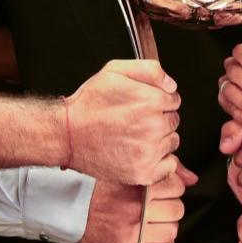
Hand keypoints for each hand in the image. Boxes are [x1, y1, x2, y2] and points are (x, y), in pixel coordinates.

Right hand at [65, 59, 180, 184]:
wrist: (67, 135)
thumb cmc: (89, 105)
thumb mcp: (114, 71)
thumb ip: (149, 70)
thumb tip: (171, 84)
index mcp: (150, 101)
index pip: (174, 100)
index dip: (158, 100)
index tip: (143, 105)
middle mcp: (153, 126)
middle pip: (173, 121)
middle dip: (158, 119)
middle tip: (134, 121)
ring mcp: (149, 151)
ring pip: (171, 142)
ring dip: (159, 140)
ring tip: (133, 137)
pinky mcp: (144, 172)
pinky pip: (169, 166)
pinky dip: (160, 162)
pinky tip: (140, 153)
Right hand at [79, 164, 195, 242]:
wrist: (73, 209)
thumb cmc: (101, 188)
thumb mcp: (130, 173)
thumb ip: (162, 173)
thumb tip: (192, 179)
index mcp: (137, 187)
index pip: (176, 186)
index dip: (172, 187)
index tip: (162, 190)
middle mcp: (136, 209)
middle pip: (177, 209)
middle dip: (170, 206)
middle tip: (156, 206)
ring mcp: (132, 232)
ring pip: (173, 230)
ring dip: (167, 225)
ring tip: (153, 220)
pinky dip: (161, 242)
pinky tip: (151, 235)